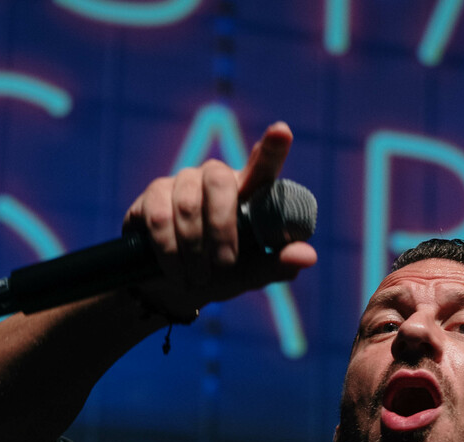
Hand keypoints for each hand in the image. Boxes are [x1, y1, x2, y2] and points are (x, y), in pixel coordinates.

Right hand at [124, 121, 317, 318]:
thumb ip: (278, 263)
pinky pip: (160, 216)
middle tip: (225, 264)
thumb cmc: (222, 274)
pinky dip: (169, 250)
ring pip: (187, 203)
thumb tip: (310, 256)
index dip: (272, 148)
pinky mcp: (154, 195)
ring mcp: (183, 182)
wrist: (175, 288)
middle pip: (219, 179)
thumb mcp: (252, 274)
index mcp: (249, 194)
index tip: (282, 131)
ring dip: (193, 248)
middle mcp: (216, 179)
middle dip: (222, 227)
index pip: (263, 165)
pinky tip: (175, 270)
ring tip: (197, 277)